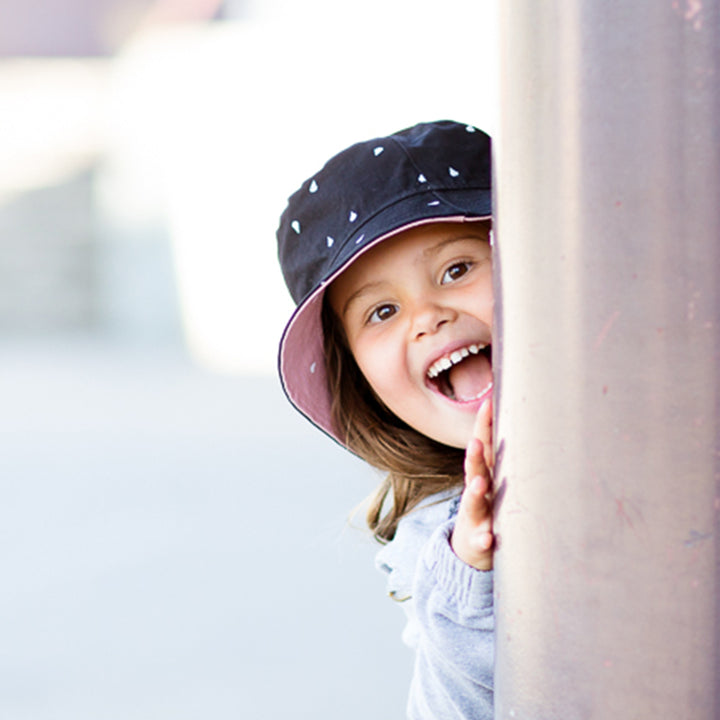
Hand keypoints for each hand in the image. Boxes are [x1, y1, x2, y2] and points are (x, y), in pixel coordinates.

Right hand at [450, 399, 493, 570]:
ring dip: (476, 493)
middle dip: (474, 456)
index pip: (483, 446)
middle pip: (474, 470)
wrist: (469, 548)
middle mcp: (478, 492)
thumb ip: (505, 456)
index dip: (483, 426)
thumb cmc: (491, 507)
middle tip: (476, 442)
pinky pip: (480, 541)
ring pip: (474, 503)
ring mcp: (476, 516)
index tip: (487, 405)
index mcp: (484, 474)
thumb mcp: (496, 480)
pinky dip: (483, 540)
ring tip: (479, 484)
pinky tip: (487, 539)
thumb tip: (531, 419)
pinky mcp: (478, 541)